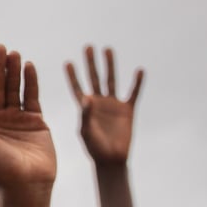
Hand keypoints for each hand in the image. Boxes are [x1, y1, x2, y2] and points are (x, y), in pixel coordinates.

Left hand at [65, 45, 142, 166]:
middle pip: (94, 78)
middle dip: (91, 63)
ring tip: (107, 49)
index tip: (68, 62)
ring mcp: (113, 105)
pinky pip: (133, 93)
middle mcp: (98, 103)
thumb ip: (86, 115)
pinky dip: (137, 82)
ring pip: (111, 80)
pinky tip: (139, 70)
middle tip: (88, 46)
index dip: (73, 76)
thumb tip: (86, 97)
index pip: (77, 87)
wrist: (111, 160)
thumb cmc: (94, 148)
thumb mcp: (86, 132)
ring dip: (110, 65)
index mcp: (85, 108)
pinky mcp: (127, 110)